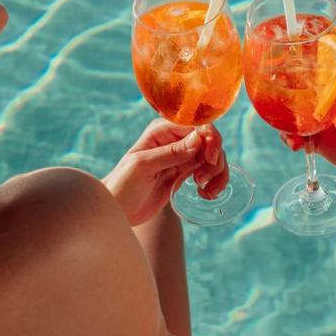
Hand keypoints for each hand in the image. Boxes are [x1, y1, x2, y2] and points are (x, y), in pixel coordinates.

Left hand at [104, 119, 228, 224]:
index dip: (210, 139)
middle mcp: (174, 139)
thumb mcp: (143, 166)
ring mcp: (182, 156)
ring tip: (206, 191)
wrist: (118, 209)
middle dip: (215, 159)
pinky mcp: (186, 172)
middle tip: (203, 180)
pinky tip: (206, 194)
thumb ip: (170, 153)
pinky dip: (215, 181)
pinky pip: (209, 171)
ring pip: (214, 156)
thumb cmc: (122, 184)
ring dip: (218, 173)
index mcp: (162, 130)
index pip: (197, 125)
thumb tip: (198, 139)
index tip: (210, 160)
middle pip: (210, 140)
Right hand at [279, 79, 335, 193]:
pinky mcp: (330, 145)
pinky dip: (297, 141)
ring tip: (287, 135)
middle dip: (295, 103)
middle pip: (312, 99)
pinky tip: (293, 146)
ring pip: (306, 120)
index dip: (311, 76)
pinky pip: (308, 139)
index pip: (331, 79)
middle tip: (281, 112)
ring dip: (293, 125)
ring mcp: (334, 126)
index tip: (292, 77)